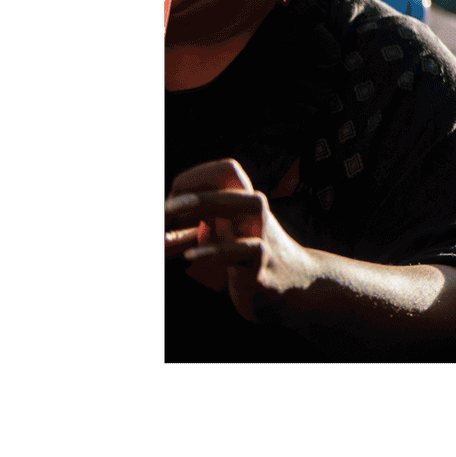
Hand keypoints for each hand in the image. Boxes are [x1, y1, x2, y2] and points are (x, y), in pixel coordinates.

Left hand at [165, 159, 321, 321]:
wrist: (298, 287)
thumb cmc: (250, 258)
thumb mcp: (224, 238)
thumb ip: (195, 230)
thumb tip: (157, 229)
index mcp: (245, 202)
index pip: (227, 169)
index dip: (196, 176)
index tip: (172, 198)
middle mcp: (256, 213)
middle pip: (230, 183)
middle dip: (194, 193)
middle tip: (165, 209)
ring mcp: (262, 236)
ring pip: (245, 207)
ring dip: (202, 207)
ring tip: (169, 218)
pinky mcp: (263, 266)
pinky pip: (244, 250)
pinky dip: (215, 251)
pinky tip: (191, 256)